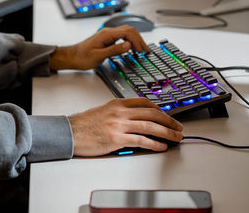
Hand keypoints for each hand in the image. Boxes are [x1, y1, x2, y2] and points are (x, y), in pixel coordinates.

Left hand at [49, 25, 147, 70]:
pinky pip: (122, 36)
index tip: (142, 50)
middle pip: (129, 30)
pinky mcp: (107, 39)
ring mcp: (107, 35)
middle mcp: (108, 32)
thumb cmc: (82, 57)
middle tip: (145, 50)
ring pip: (126, 32)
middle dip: (139, 39)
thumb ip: (114, 50)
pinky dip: (129, 41)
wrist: (72, 57)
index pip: (127, 32)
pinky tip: (132, 48)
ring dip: (135, 40)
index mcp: (106, 34)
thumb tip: (128, 45)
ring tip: (141, 50)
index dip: (137, 41)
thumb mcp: (99, 56)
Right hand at [69, 97, 183, 155]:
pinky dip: (154, 143)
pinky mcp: (117, 139)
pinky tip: (162, 146)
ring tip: (176, 137)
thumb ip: (119, 113)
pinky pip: (141, 140)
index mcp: (117, 103)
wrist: (70, 132)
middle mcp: (120, 112)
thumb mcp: (103, 111)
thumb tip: (135, 120)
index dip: (160, 109)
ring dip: (167, 133)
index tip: (168, 115)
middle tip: (179, 127)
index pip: (144, 102)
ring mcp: (119, 125)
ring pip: (150, 126)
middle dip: (169, 121)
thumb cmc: (84, 124)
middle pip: (152, 114)